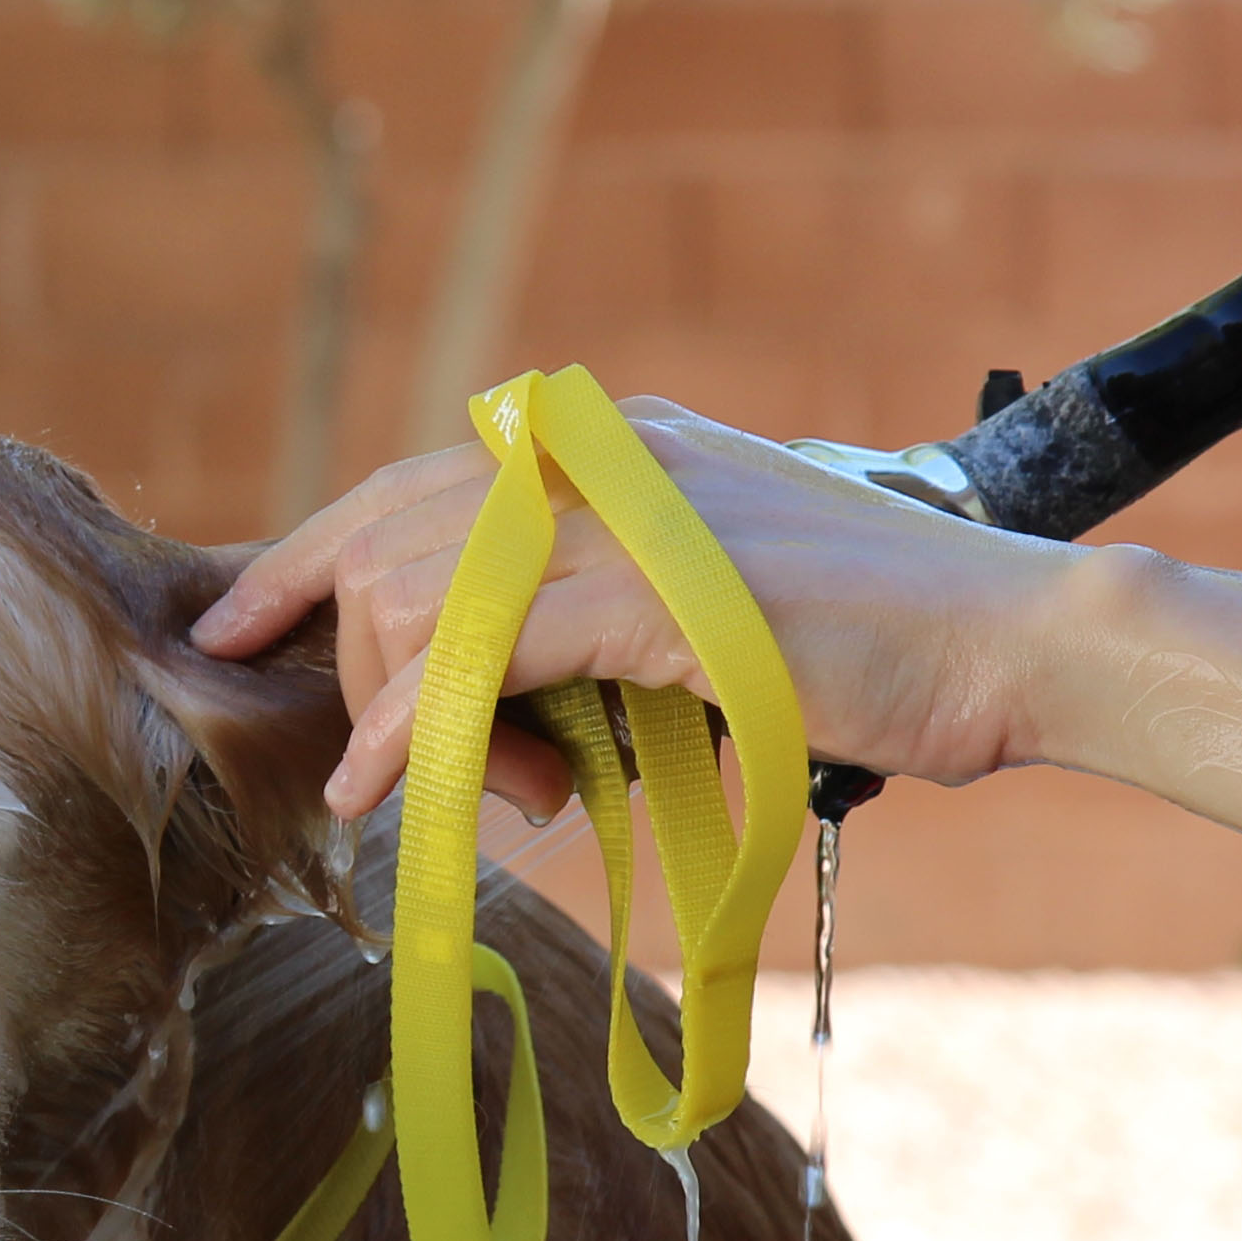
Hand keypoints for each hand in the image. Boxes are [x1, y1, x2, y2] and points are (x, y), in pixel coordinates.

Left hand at [193, 396, 1087, 818]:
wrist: (1010, 642)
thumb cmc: (875, 655)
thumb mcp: (701, 629)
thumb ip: (592, 646)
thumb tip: (494, 729)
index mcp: (611, 446)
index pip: (412, 481)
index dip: (304, 554)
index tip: (231, 624)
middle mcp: (603, 453)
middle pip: (388, 531)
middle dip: (341, 657)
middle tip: (364, 764)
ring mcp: (626, 510)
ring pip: (415, 590)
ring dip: (397, 711)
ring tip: (448, 794)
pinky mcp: (653, 587)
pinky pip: (477, 651)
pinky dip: (415, 727)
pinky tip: (398, 787)